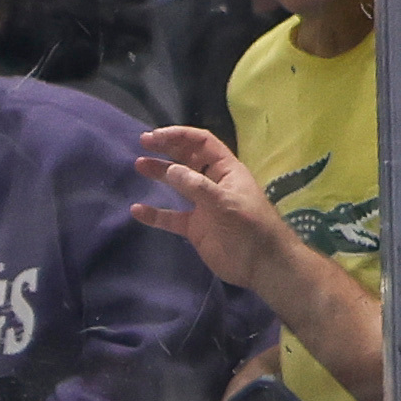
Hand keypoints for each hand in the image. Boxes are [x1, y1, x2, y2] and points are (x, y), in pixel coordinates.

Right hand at [130, 126, 294, 292]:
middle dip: (167, 148)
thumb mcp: (225, 202)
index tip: (155, 137)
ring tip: (140, 165)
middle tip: (143, 142)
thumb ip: (197, 186)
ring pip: (178, 184)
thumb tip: (170, 170)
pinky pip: (171, 217)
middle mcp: (213, 183)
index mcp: (226, 170)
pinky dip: (155, 214)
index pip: (202, 143)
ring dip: (160, 173)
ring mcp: (203, 206)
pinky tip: (138, 210)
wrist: (261, 264)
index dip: (179, 136)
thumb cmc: (250, 227)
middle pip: (188, 158)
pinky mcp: (195, 228)